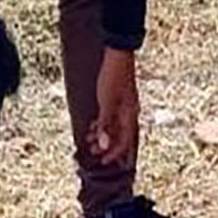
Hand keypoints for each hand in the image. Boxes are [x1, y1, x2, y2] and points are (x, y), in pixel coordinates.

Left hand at [89, 47, 138, 166]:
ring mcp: (123, 106)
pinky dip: (102, 124)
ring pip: (113, 127)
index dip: (113, 153)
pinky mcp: (117, 99)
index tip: (102, 161)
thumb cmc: (113, 78)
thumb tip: (103, 146)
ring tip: (89, 139)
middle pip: (119, 136)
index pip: (124, 142)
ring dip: (102, 135)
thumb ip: (105, 125)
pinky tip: (93, 126)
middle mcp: (128, 113)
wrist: (118, 55)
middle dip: (105, 145)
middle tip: (92, 151)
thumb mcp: (106, 103)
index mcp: (129, 115)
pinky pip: (110, 117)